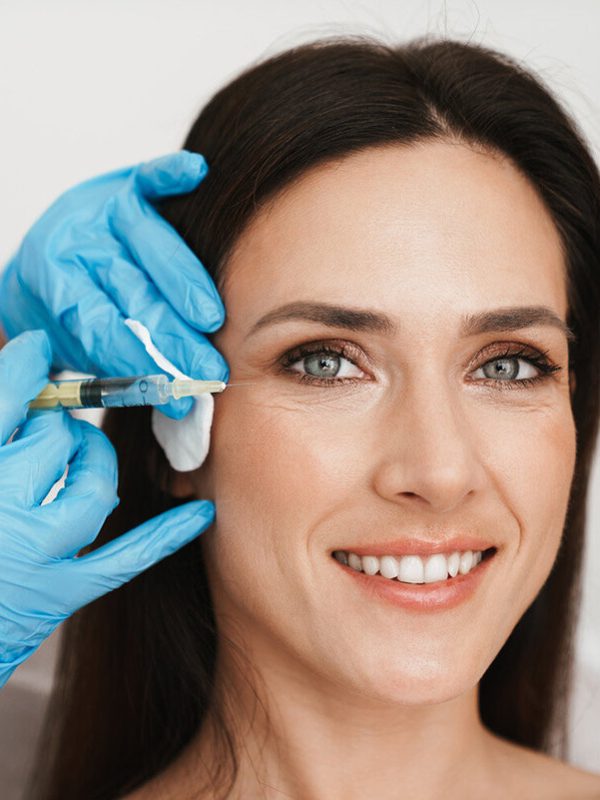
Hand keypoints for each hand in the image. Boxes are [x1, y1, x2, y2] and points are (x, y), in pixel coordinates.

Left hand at [0, 151, 228, 418]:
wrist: (57, 258)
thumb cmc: (76, 312)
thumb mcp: (81, 345)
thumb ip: (120, 366)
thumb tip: (180, 404)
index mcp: (52, 285)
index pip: (102, 327)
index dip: (141, 361)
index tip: (176, 391)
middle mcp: (75, 243)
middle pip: (130, 291)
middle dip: (171, 336)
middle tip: (205, 369)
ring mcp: (100, 211)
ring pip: (148, 244)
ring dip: (185, 284)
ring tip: (212, 321)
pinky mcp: (123, 186)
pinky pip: (147, 176)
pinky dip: (169, 175)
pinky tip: (195, 173)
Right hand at [0, 330, 215, 687]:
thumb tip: (17, 378)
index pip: (4, 403)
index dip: (23, 368)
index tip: (35, 349)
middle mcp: (0, 514)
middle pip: (52, 440)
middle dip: (52, 425)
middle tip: (43, 425)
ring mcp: (34, 558)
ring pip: (93, 487)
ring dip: (92, 461)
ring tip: (77, 454)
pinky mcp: (60, 595)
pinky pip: (125, 558)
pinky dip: (165, 534)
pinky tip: (200, 511)